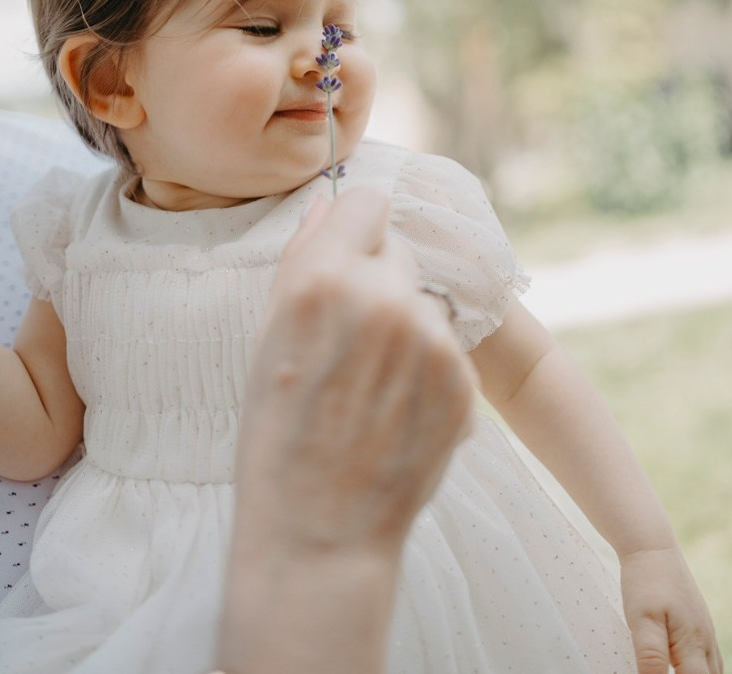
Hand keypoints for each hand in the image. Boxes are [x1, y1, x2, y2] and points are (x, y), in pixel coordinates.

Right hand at [234, 187, 476, 558]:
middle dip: (377, 277)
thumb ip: (302, 258)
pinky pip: (446, 344)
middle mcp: (384, 299)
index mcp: (324, 280)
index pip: (366, 200)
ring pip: (423, 297)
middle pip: (397, 247)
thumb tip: (326, 204)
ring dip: (405, 323)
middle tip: (350, 337)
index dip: (354, 227)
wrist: (319, 530)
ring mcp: (431, 341)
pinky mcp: (463, 379)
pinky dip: (428, 366)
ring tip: (372, 382)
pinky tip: (396, 408)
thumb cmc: (277, 434)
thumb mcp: (268, 337)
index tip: (345, 256)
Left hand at [620, 545, 722, 673]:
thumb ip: (651, 658)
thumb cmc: (645, 581)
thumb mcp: (641, 621)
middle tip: (672, 673)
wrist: (651, 545)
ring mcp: (704, 630)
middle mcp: (705, 641)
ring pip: (712, 670)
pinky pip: (706, 656)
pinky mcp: (698, 621)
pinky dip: (697, 668)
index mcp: (693, 645)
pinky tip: (681, 665)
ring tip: (676, 670)